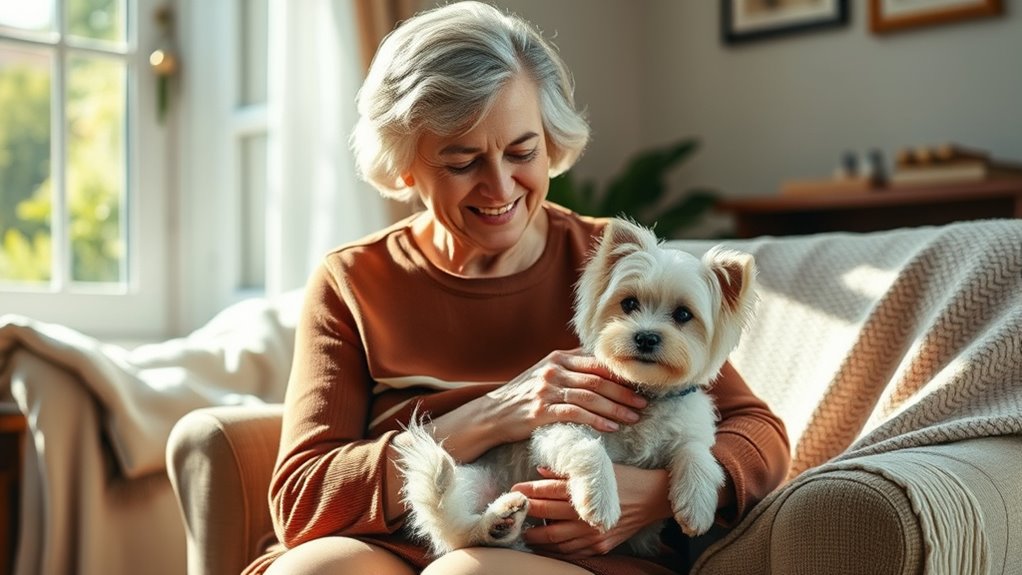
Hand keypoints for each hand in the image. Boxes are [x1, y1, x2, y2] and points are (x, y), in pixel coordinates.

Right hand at [484, 349, 647, 443]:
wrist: (491, 414)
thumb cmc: (522, 395)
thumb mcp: (544, 372)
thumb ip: (570, 366)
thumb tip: (600, 363)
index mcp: (558, 358)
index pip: (596, 362)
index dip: (619, 373)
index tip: (639, 384)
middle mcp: (553, 370)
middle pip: (597, 379)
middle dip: (623, 392)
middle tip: (643, 403)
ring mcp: (546, 389)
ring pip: (590, 397)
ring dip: (615, 408)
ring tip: (633, 417)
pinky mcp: (541, 411)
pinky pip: (575, 414)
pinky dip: (596, 420)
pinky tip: (611, 427)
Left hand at [512, 465, 671, 557]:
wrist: (653, 498)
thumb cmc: (624, 479)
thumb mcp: (599, 468)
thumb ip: (568, 472)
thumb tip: (540, 471)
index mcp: (586, 491)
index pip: (549, 490)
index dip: (529, 490)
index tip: (514, 489)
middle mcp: (587, 514)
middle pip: (547, 515)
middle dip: (528, 513)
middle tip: (513, 512)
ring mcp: (593, 533)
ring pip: (555, 539)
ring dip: (536, 536)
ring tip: (523, 532)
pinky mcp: (599, 546)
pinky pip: (571, 552)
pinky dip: (554, 550)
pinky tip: (543, 546)